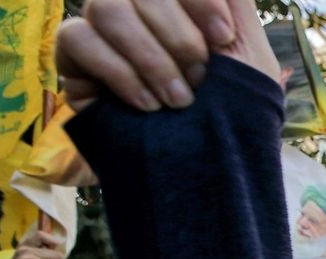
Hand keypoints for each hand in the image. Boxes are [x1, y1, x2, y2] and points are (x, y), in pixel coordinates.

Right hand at [57, 0, 278, 112]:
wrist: (205, 174)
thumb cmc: (233, 116)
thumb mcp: (250, 58)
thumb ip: (233, 5)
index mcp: (180, 5)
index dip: (201, 0)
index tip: (224, 37)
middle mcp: (140, 9)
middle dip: (179, 37)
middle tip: (199, 80)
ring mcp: (104, 31)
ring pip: (108, 7)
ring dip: (150, 57)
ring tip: (177, 100)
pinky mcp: (75, 60)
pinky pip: (77, 38)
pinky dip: (117, 72)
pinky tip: (146, 105)